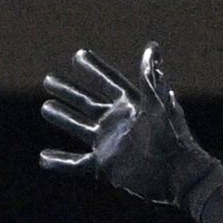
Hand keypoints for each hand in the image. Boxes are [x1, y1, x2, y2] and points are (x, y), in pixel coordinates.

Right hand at [41, 43, 222, 209]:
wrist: (178, 176)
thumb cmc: (172, 139)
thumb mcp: (159, 105)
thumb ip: (150, 78)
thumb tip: (152, 47)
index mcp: (131, 106)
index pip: (107, 82)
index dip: (93, 69)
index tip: (78, 55)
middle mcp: (117, 123)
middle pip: (87, 103)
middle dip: (69, 92)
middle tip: (48, 80)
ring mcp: (110, 144)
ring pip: (79, 127)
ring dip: (63, 118)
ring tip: (46, 107)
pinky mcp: (106, 166)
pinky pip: (77, 164)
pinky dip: (60, 163)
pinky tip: (43, 158)